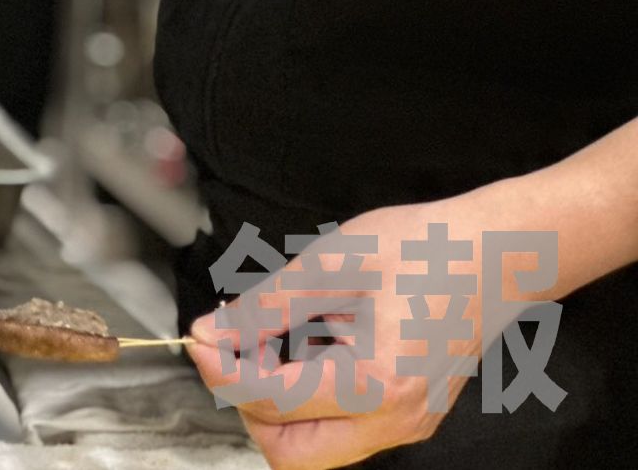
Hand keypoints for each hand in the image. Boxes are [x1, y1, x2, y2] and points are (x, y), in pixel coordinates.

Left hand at [187, 197, 497, 469]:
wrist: (499, 252)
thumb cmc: (427, 248)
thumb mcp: (332, 264)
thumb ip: (265, 307)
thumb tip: (210, 333)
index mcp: (377, 384)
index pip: (269, 400)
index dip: (219, 369)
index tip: (198, 336)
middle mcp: (395, 420)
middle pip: (289, 452)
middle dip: (247, 404)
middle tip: (233, 347)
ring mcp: (406, 424)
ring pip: (313, 447)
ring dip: (275, 402)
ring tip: (272, 336)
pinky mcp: (407, 415)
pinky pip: (339, 426)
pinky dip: (306, 396)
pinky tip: (306, 342)